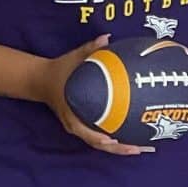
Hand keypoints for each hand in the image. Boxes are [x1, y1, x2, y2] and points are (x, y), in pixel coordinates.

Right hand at [35, 37, 154, 157]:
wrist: (41, 80)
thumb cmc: (59, 70)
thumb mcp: (73, 58)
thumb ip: (90, 49)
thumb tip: (106, 37)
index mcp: (72, 115)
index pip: (87, 133)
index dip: (101, 139)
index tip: (115, 140)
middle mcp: (77, 126)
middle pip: (101, 145)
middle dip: (122, 149)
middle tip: (143, 149)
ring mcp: (82, 129)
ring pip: (104, 145)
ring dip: (123, 148)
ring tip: (146, 147)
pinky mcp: (86, 127)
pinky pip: (103, 136)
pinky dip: (119, 139)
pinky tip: (137, 137)